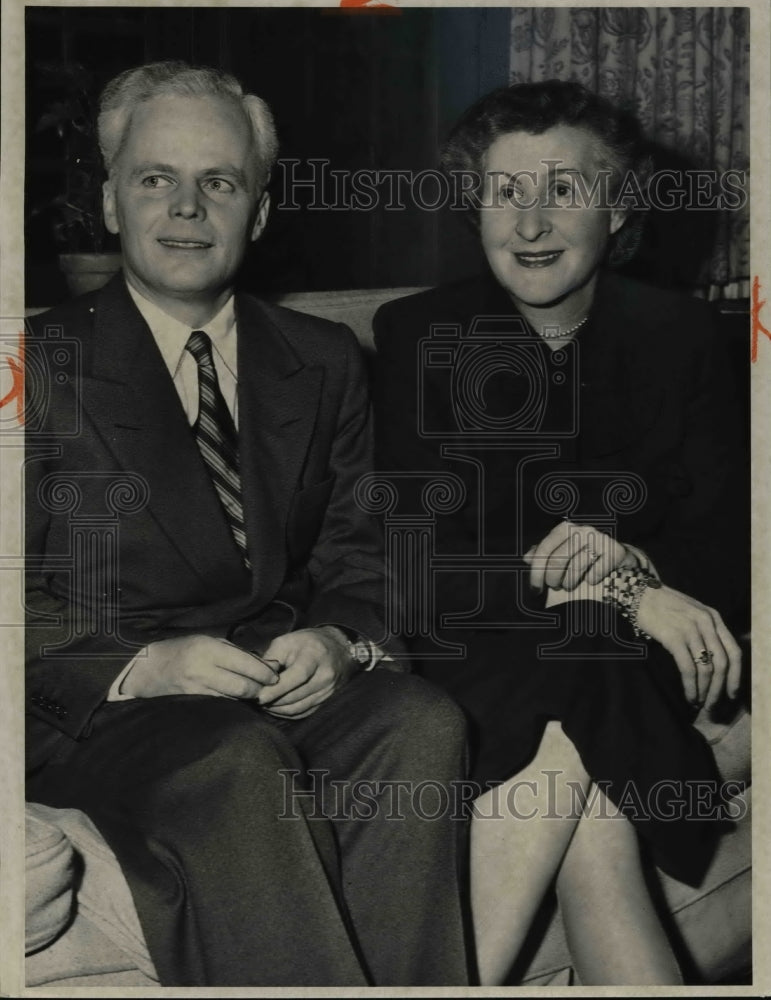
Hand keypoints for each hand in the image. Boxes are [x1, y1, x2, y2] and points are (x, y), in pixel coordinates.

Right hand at [121, 635, 280, 698]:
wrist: (150, 669)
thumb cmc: (185, 650)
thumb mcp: (209, 641)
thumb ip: (235, 652)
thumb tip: (264, 665)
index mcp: (209, 650)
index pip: (245, 664)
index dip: (264, 673)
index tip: (274, 677)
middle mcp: (203, 670)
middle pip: (242, 686)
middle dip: (259, 689)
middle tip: (267, 688)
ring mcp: (197, 689)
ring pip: (233, 698)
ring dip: (247, 698)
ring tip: (255, 693)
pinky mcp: (193, 703)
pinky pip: (221, 705)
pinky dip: (233, 703)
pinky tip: (237, 700)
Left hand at [257, 627, 357, 718]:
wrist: (338, 649)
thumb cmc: (307, 643)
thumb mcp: (288, 641)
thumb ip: (271, 659)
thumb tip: (257, 680)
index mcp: (315, 656)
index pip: (297, 676)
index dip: (277, 689)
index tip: (260, 696)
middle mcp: (325, 675)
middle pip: (296, 695)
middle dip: (273, 701)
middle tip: (255, 700)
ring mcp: (328, 691)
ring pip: (299, 708)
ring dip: (278, 709)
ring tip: (263, 704)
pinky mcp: (326, 701)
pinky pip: (303, 713)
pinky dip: (287, 713)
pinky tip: (275, 708)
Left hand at [524, 521, 636, 591]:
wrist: (616, 554)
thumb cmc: (583, 553)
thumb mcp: (561, 550)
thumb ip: (544, 553)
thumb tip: (527, 558)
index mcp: (565, 527)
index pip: (544, 550)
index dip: (536, 572)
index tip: (535, 589)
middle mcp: (582, 530)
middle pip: (557, 561)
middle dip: (552, 579)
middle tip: (555, 586)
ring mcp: (599, 539)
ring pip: (575, 569)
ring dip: (569, 582)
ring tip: (570, 584)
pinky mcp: (615, 551)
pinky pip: (595, 574)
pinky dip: (591, 580)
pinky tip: (591, 579)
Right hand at [635, 584, 741, 709]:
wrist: (640, 593)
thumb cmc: (664, 605)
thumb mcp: (692, 612)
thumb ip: (705, 630)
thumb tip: (712, 661)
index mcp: (714, 618)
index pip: (734, 651)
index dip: (735, 675)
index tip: (731, 693)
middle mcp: (706, 623)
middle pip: (722, 663)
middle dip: (719, 689)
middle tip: (712, 705)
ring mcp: (690, 629)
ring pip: (707, 669)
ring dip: (705, 691)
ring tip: (699, 702)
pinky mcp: (674, 637)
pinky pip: (688, 668)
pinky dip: (691, 686)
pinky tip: (689, 695)